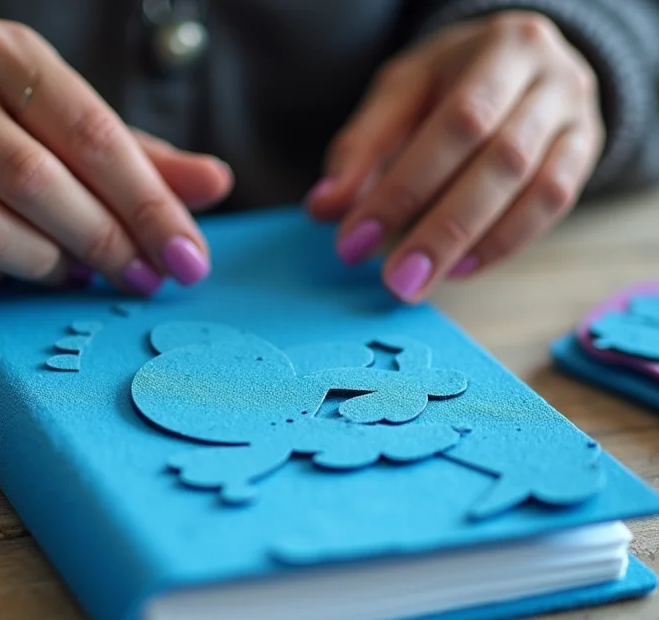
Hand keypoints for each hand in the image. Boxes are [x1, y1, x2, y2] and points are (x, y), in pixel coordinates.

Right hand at [0, 20, 232, 295]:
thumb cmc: (8, 128)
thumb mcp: (77, 130)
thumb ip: (143, 160)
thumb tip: (217, 183)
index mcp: (8, 57)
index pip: (97, 139)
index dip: (150, 209)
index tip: (188, 260)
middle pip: (42, 186)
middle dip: (107, 246)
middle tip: (143, 279)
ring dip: (46, 267)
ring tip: (73, 271)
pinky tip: (4, 271)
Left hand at [307, 12, 603, 302]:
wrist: (520, 64)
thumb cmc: (450, 82)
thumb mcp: (399, 96)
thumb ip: (362, 148)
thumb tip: (324, 208)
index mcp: (500, 48)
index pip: (455, 124)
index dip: (402, 190)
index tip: (353, 242)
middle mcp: (550, 78)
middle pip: (502, 159)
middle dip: (441, 228)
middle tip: (395, 281)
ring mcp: (576, 118)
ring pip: (536, 190)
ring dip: (473, 244)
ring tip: (421, 281)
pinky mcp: (585, 154)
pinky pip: (553, 208)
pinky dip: (504, 245)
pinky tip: (460, 269)